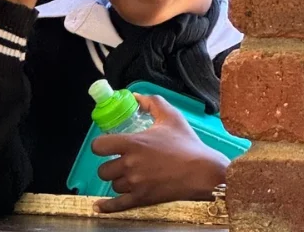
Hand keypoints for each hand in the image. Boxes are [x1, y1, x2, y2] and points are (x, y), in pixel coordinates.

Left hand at [91, 94, 229, 213]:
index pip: (99, 146)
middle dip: (110, 165)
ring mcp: (135, 184)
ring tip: (129, 176)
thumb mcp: (171, 116)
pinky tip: (99, 206)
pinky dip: (107, 206)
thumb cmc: (188, 144)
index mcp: (133, 143)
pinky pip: (117, 205)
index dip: (100, 145)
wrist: (203, 172)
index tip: (106, 145)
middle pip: (103, 169)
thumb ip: (152, 102)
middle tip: (121, 162)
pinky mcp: (142, 199)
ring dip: (118, 180)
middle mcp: (130, 165)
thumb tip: (136, 96)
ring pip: (113, 184)